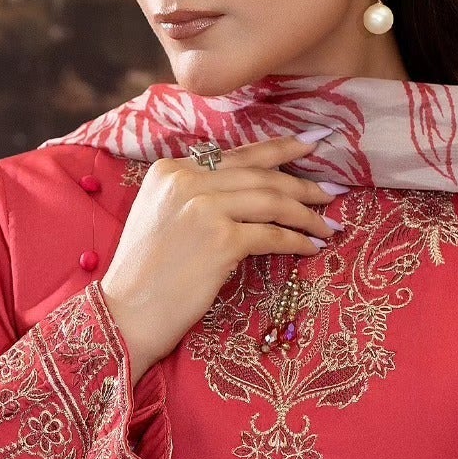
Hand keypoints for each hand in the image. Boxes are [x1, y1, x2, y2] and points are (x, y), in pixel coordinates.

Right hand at [98, 133, 339, 381]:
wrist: (125, 313)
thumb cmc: (144, 274)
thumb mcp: (161, 216)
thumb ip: (195, 193)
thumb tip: (250, 188)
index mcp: (170, 169)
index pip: (236, 155)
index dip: (278, 149)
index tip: (309, 145)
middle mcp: (186, 180)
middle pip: (260, 174)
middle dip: (302, 181)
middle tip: (332, 189)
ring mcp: (204, 208)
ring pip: (272, 200)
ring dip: (306, 213)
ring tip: (328, 224)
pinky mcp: (221, 240)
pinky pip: (272, 235)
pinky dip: (297, 241)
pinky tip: (311, 247)